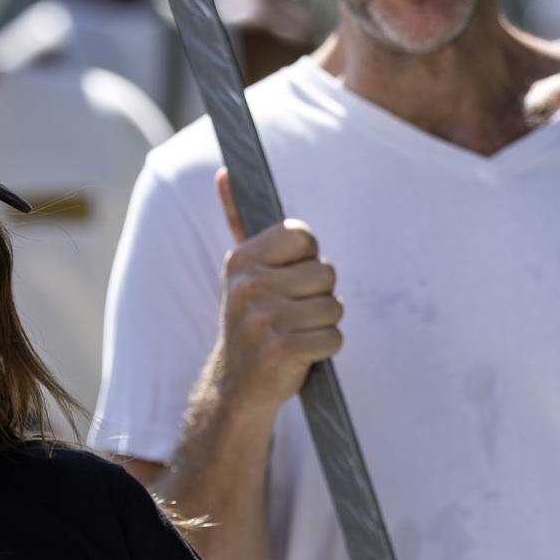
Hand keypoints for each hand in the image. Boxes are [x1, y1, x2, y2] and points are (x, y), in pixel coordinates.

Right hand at [213, 167, 343, 413]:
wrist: (236, 387)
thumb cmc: (252, 323)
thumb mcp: (243, 273)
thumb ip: (238, 221)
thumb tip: (225, 172)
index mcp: (242, 260)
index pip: (303, 236)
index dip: (307, 261)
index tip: (287, 281)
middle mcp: (248, 285)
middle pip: (325, 272)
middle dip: (318, 296)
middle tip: (290, 315)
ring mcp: (262, 318)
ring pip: (334, 306)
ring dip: (324, 325)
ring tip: (295, 334)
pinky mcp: (280, 349)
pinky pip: (333, 338)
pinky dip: (325, 350)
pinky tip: (299, 356)